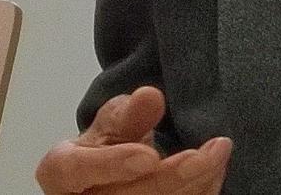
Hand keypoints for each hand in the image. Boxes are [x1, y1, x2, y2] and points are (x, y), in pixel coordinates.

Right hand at [36, 86, 231, 194]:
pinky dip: (199, 192)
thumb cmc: (107, 145)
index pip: (75, 170)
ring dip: (196, 184)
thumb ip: (129, 112)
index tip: (149, 156)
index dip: (112, 165)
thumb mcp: (113, 121)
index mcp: (60, 171)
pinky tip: (215, 171)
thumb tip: (150, 96)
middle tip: (214, 149)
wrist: (112, 172)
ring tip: (220, 153)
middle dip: (174, 175)